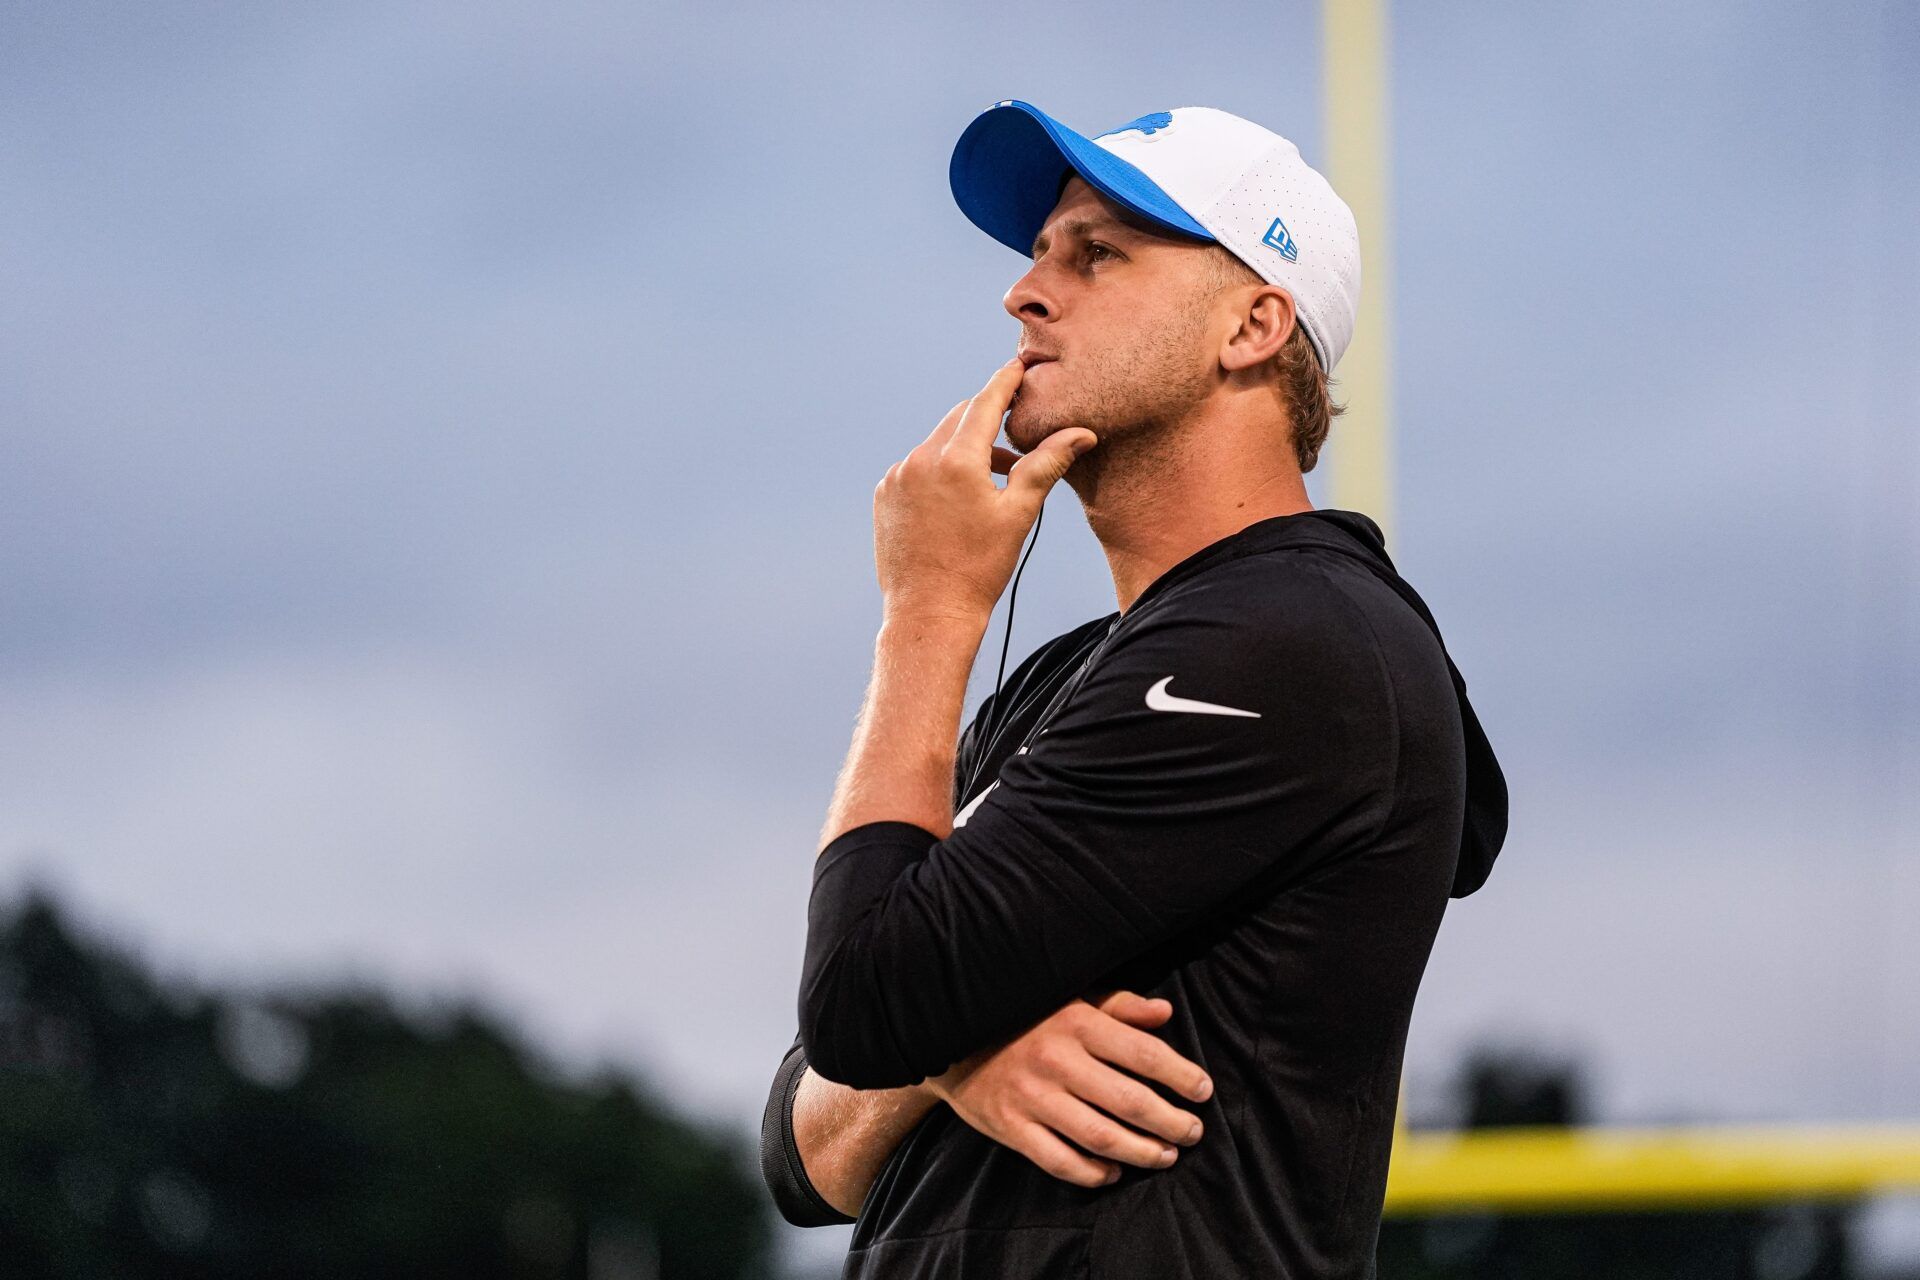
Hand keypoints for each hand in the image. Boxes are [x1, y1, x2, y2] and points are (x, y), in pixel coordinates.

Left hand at [873, 359, 1097, 623]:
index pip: (985, 402)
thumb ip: (1046, 464)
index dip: (1005, 381)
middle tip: (1014, 427)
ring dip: (964, 450)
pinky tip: (957, 499)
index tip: (1018, 365)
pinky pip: (915, 468)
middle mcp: (920, 460)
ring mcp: (897, 478)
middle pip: (959, 419)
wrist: (930, 614)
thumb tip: (1082, 432)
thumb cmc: (980, 568)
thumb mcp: (1019, 513)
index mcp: (956, 460)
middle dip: (986, 418)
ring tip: (993, 477)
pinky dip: (938, 471)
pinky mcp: (885, 496)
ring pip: (936, 445)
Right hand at [923, 991, 1212, 1188]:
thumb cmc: (1025, 1017)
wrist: (950, 1035)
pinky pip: (1060, 1161)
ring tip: (1166, 1157)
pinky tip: (1115, 1173)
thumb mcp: (1071, 998)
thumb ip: (1119, 1006)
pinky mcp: (1010, 1128)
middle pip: (1130, 1101)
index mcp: (1077, 1024)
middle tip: (1193, 1132)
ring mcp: (1032, 1098)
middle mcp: (1057, 1061)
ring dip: (1142, 1152)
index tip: (1204, 1091)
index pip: (1144, 1054)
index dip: (1181, 1075)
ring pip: (1100, 1137)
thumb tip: (1165, 1012)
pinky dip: (1093, 1173)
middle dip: (1171, 1122)